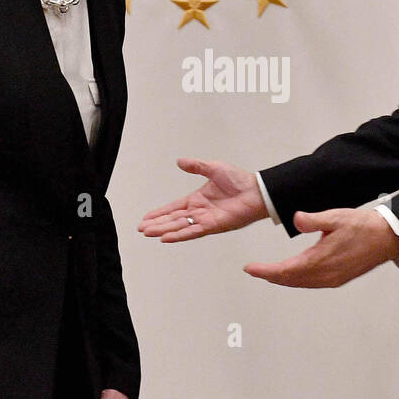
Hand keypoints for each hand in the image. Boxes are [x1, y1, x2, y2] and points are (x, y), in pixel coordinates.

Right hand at [138, 158, 266, 241]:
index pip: (173, 207)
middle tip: (141, 229)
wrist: (257, 191)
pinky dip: (180, 235)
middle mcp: (199, 211)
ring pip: (179, 226)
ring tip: (148, 233)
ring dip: (164, 230)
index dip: (159, 213)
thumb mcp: (214, 168)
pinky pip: (193, 231)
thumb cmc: (240, 180)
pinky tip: (167, 238)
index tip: (146, 218)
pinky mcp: (213, 226)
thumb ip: (196, 166)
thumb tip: (179, 161)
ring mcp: (205, 220)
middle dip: (157, 224)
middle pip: (173, 219)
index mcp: (197, 199)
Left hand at [244, 208, 398, 287]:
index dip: (265, 271)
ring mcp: (333, 279)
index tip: (250, 269)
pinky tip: (294, 274)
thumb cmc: (363, 226)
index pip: (285, 270)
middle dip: (270, 276)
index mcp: (320, 260)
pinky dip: (298, 280)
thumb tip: (296, 219)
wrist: (387, 237)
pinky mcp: (339, 279)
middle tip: (255, 271)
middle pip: (290, 280)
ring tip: (269, 273)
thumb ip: (313, 220)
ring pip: (301, 283)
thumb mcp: (336, 217)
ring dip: (284, 279)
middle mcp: (325, 274)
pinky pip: (312, 283)